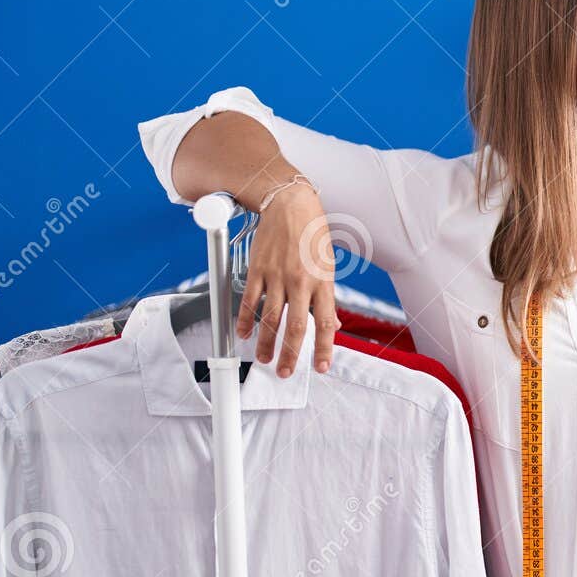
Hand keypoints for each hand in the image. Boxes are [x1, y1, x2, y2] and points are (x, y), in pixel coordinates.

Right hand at [236, 180, 339, 376]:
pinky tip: (243, 334)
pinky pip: (249, 300)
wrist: (290, 204)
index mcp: (323, 282)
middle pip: (296, 327)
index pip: (326, 323)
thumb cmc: (313, 234)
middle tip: (285, 372)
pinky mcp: (257, 269)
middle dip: (290, 355)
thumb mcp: (328, 265)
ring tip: (263, 359)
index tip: (322, 367)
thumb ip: (328, 297)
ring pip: (270, 318)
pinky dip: (245, 320)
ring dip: (265, 343)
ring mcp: (277, 276)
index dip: (324, 349)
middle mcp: (301, 282)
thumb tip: (334, 325)